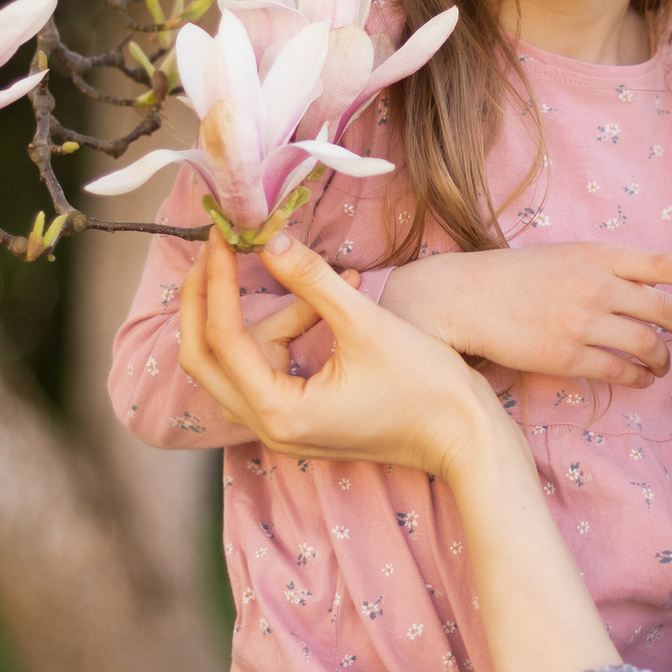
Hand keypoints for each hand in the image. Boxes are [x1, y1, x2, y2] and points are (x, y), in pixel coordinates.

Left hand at [179, 235, 504, 479]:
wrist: (464, 436)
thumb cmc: (425, 385)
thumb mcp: (364, 322)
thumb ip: (311, 280)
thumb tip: (269, 240)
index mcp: (279, 411)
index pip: (224, 337)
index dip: (218, 280)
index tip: (222, 235)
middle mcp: (269, 429)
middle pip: (207, 359)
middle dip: (208, 300)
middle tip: (219, 251)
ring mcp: (282, 430)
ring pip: (240, 362)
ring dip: (259, 318)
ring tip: (317, 284)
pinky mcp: (299, 422)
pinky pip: (267, 371)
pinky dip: (284, 335)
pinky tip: (324, 306)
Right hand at [379, 244, 671, 386]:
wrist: (464, 297)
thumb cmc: (516, 277)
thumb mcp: (567, 257)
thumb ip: (608, 271)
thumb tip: (649, 292)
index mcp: (599, 254)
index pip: (670, 263)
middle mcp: (597, 285)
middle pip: (667, 312)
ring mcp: (582, 322)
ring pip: (648, 346)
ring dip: (663, 359)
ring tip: (662, 364)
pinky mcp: (566, 356)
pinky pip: (620, 372)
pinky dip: (638, 378)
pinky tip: (639, 379)